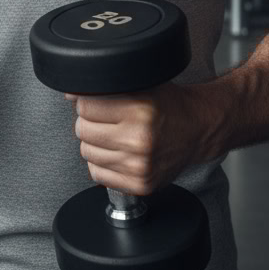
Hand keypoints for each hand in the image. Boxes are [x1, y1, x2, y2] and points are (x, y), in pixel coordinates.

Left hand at [66, 82, 208, 195]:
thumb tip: (70, 94)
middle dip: (88, 122)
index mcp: (139, 111)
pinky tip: (115, 152)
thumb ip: (105, 87)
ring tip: (111, 135)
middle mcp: (139, 140)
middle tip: (104, 120)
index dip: (86, 103)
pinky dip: (101, 163)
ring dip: (93, 143)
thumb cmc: (169, 105)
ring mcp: (140, 166)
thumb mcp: (140, 85)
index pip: (85, 108)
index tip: (95, 103)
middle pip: (83, 131)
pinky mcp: (141, 184)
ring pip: (87, 153)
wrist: (198, 129)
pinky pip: (98, 174)